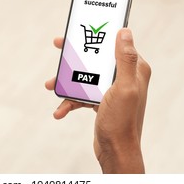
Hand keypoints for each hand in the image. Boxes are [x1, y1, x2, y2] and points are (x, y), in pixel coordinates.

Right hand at [45, 28, 150, 172]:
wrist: (116, 151)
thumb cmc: (122, 121)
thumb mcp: (123, 88)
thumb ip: (125, 60)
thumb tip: (124, 31)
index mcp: (133, 70)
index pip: (115, 44)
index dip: (97, 36)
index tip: (79, 32)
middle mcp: (124, 77)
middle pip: (96, 59)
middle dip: (75, 57)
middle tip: (58, 47)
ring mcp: (111, 90)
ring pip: (86, 76)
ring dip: (67, 81)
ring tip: (50, 85)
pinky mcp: (101, 101)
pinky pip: (83, 95)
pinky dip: (70, 101)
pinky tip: (59, 111)